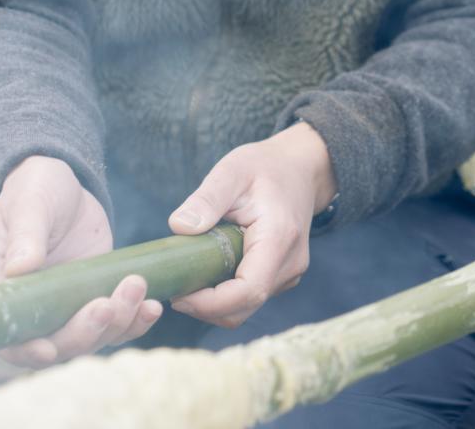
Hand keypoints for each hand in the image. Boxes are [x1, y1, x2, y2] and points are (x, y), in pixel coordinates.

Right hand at [0, 156, 160, 386]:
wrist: (63, 186)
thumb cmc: (34, 190)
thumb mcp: (28, 205)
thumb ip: (24, 236)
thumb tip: (19, 269)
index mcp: (2, 290)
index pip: (8, 335)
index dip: (25, 350)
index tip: (49, 350)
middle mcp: (33, 309)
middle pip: (56, 343)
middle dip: (83, 332)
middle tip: (107, 306)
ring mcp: (66, 307)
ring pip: (91, 337)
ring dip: (116, 323)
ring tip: (138, 288)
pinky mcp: (95, 298)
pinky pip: (115, 322)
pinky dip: (134, 320)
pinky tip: (153, 306)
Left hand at [166, 122, 335, 327]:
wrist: (301, 167)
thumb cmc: (266, 166)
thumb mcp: (232, 171)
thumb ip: (206, 199)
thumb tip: (179, 226)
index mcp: (279, 238)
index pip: (248, 291)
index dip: (210, 304)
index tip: (178, 295)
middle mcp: (290, 263)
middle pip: (244, 307)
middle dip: (205, 307)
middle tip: (174, 288)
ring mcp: (289, 272)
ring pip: (246, 307)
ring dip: (214, 303)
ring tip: (189, 276)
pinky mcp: (283, 276)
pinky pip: (250, 298)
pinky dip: (226, 295)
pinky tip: (209, 271)